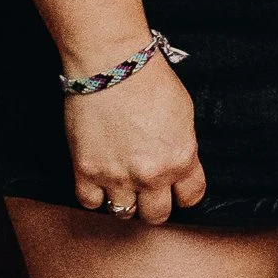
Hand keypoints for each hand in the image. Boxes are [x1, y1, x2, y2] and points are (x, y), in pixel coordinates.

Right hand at [64, 51, 206, 224]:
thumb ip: (183, 147)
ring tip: (122, 184)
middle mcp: (151, 174)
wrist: (111, 62)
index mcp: (181, 159)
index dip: (183, 193)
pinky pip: (90, 203)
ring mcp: (117, 175)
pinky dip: (95, 195)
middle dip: (154, 203)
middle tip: (147, 189)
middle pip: (156, 215)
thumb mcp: (184, 114)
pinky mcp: (86, 170)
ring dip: (124, 201)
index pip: (190, 198)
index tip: (175, 189)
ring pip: (124, 213)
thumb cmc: (149, 79)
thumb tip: (178, 165)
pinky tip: (99, 180)